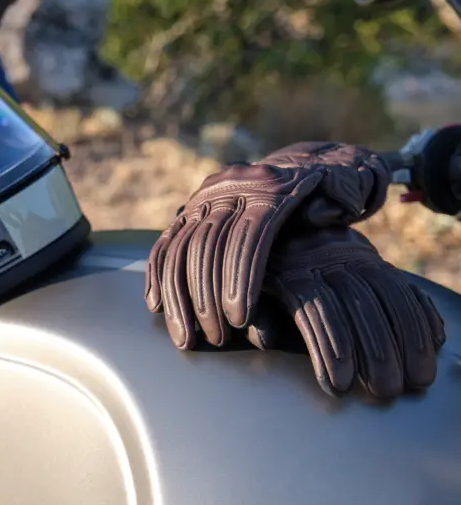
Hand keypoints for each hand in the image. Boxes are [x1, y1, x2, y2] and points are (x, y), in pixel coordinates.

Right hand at [145, 142, 388, 349]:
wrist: (302, 164)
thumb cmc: (333, 189)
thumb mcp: (348, 185)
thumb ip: (341, 198)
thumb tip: (317, 216)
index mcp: (268, 187)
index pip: (246, 235)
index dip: (239, 279)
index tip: (239, 319)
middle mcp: (228, 188)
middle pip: (207, 246)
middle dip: (207, 299)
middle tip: (217, 340)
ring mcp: (203, 199)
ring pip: (180, 249)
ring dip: (178, 298)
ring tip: (186, 339)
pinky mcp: (188, 211)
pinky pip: (165, 244)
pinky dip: (157, 275)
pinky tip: (156, 305)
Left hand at [258, 227, 444, 397]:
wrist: (279, 234)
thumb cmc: (260, 285)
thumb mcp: (248, 300)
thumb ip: (256, 320)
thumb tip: (265, 338)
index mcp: (289, 272)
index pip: (315, 310)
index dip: (329, 350)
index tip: (341, 388)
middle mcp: (324, 259)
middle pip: (358, 303)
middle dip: (377, 351)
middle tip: (387, 392)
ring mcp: (353, 257)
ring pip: (389, 293)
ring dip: (410, 338)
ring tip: (418, 380)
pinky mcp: (374, 260)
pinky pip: (404, 285)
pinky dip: (423, 313)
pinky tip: (435, 343)